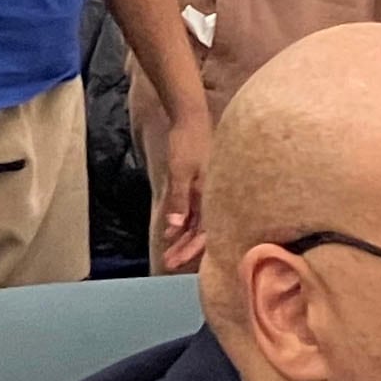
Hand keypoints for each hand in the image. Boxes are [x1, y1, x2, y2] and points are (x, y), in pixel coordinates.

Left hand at [154, 112, 208, 272]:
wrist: (190, 117)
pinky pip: (193, 210)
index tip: (174, 262)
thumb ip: (178, 199)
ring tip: (169, 252)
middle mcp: (212, 197)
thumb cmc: (187, 142)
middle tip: (168, 263)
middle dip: (185, 249)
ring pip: (197, 222)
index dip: (189, 250)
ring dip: (183, 238)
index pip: (204, 234)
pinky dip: (183, 222)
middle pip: (201, 232)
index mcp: (212, 196)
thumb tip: (174, 228)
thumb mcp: (180, 171)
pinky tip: (173, 231)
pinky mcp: (198, 184)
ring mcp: (205, 191)